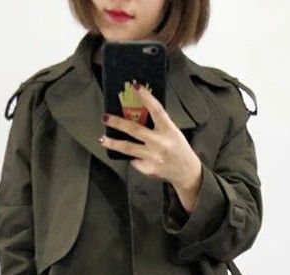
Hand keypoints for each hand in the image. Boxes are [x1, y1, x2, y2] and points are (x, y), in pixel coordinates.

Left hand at [100, 81, 203, 211]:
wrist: (187, 172)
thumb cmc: (178, 148)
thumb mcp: (172, 132)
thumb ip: (158, 124)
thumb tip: (137, 113)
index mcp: (168, 129)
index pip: (156, 110)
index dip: (146, 97)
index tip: (135, 86)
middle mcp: (160, 143)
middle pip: (135, 130)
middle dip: (118, 123)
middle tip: (105, 117)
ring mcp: (153, 157)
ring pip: (129, 148)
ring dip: (113, 143)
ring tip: (102, 139)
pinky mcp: (148, 168)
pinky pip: (135, 160)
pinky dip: (133, 157)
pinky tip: (134, 157)